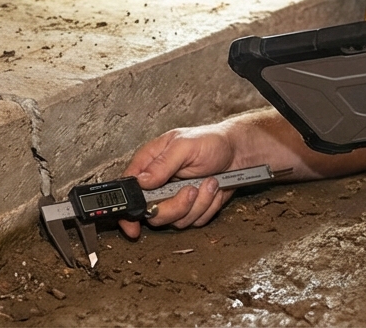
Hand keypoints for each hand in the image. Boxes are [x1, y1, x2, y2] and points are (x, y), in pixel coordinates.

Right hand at [117, 124, 237, 238]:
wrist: (237, 152)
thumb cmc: (210, 142)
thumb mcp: (184, 146)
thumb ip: (162, 164)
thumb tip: (141, 181)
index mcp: (149, 164)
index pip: (128, 190)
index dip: (128, 210)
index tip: (133, 224)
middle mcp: (158, 184)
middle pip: (153, 213)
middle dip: (176, 206)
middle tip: (190, 189)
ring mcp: (175, 198)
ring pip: (176, 220)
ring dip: (197, 204)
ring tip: (208, 183)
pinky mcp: (192, 208)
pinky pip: (195, 221)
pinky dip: (208, 207)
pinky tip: (213, 189)